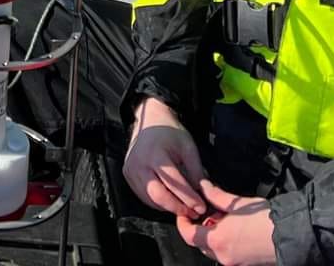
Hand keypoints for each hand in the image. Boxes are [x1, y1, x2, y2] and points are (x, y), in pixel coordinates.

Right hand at [122, 98, 207, 220]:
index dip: (189, 198)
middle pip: (158, 195)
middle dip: (177, 207)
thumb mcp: (188, 147)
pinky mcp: (127, 175)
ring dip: (168, 207)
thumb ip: (196, 171)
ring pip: (150, 199)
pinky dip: (157, 202)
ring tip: (184, 208)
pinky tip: (170, 200)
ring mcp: (130, 170)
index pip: (174, 183)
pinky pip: (143, 195)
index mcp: (156, 154)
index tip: (202, 207)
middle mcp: (139, 163)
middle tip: (193, 213)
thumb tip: (205, 195)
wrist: (150, 120)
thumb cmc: (170, 132)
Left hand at [176, 181, 274, 264]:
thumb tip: (203, 186)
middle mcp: (223, 256)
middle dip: (200, 228)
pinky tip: (235, 230)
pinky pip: (227, 254)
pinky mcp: (245, 264)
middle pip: (200, 243)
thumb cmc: (265, 219)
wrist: (292, 235)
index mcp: (217, 241)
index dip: (183, 223)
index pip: (188, 236)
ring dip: (212, 236)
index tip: (185, 212)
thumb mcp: (238, 204)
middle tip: (206, 212)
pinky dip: (225, 243)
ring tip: (223, 219)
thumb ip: (216, 196)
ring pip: (214, 250)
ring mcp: (235, 263)